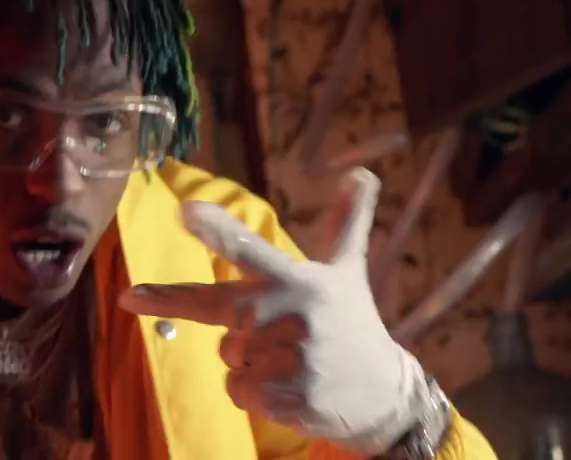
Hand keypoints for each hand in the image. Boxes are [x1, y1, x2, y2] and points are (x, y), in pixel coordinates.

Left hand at [119, 169, 431, 455]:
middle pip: (225, 314)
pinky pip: (236, 390)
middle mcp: (295, 314)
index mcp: (301, 279)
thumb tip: (362, 172)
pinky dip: (252, 392)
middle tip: (279, 333)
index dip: (217, 230)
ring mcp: (294, 359)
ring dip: (248, 361)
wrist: (384, 395)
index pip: (249, 249)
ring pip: (229, 356)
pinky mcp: (291, 398)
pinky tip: (289, 386)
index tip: (185, 211)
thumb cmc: (351, 323)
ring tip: (292, 361)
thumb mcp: (348, 271)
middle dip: (239, 326)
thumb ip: (345, 222)